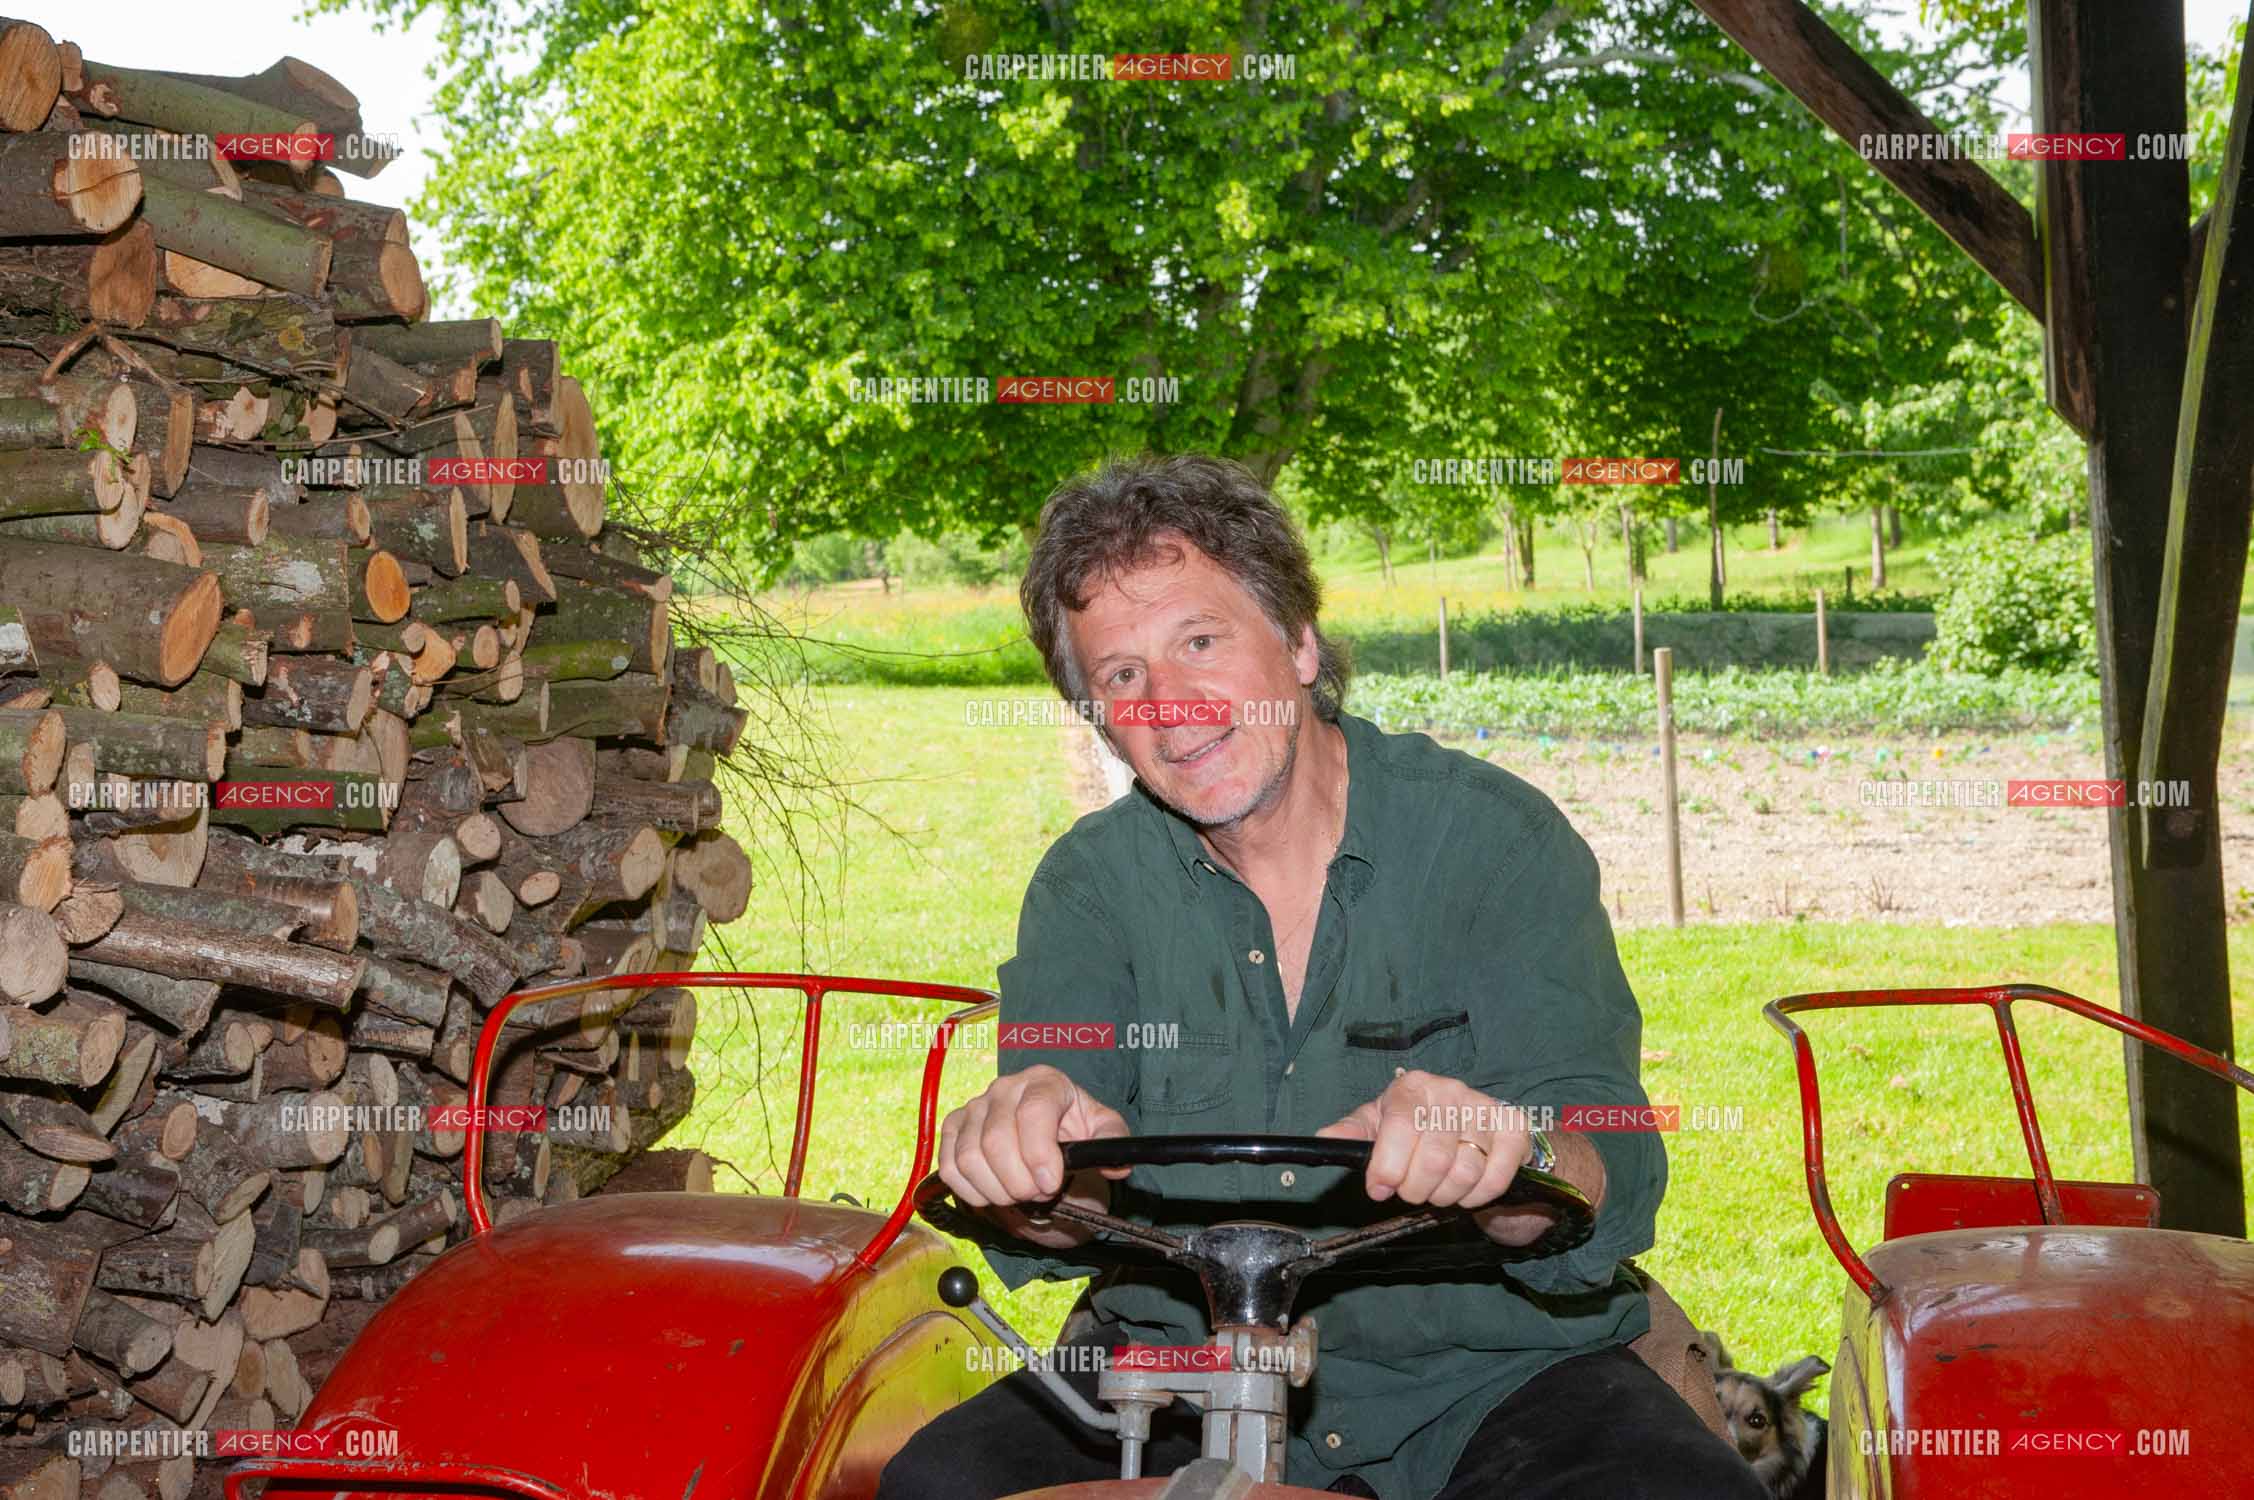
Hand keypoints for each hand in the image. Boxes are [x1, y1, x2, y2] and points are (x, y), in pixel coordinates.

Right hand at [939, 1066, 1130, 1250]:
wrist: (1045, 1135)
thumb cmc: (1074, 1130)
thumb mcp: (1101, 1131)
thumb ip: (1112, 1142)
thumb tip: (1117, 1166)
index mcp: (1044, 1081)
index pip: (1033, 1113)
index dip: (1039, 1154)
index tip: (1051, 1183)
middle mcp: (1005, 1087)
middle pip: (997, 1141)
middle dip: (1020, 1181)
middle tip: (1040, 1193)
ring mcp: (974, 1106)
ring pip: (970, 1158)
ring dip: (997, 1190)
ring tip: (1020, 1193)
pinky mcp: (952, 1128)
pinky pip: (949, 1167)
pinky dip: (972, 1191)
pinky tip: (995, 1192)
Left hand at [1316, 1070, 1559, 1246]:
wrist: (1474, 1129)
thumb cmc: (1418, 1129)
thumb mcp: (1380, 1127)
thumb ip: (1353, 1134)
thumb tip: (1324, 1138)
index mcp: (1412, 1087)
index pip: (1401, 1127)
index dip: (1389, 1166)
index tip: (1380, 1189)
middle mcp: (1450, 1090)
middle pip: (1433, 1158)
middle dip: (1417, 1189)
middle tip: (1413, 1192)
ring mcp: (1485, 1108)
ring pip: (1464, 1172)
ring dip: (1447, 1195)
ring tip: (1439, 1190)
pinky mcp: (1514, 1130)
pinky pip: (1494, 1178)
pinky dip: (1477, 1196)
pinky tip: (1467, 1190)